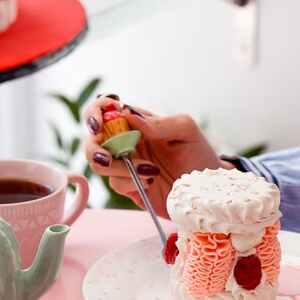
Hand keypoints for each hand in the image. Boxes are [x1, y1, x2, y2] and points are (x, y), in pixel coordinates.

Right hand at [82, 97, 228, 217]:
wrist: (208, 188)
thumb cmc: (198, 154)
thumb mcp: (185, 131)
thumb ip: (159, 123)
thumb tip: (127, 115)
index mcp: (136, 123)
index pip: (105, 110)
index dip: (95, 112)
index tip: (100, 122)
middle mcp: (126, 143)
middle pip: (92, 140)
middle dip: (93, 148)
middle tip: (107, 156)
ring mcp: (126, 167)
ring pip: (99, 165)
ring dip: (118, 168)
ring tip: (149, 171)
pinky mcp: (130, 188)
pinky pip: (116, 184)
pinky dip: (131, 183)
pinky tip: (151, 182)